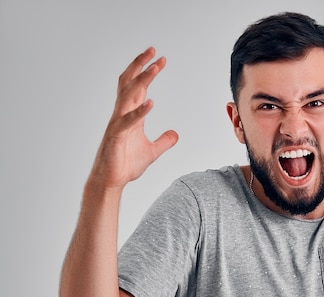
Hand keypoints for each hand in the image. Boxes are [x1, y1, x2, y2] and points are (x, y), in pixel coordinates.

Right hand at [89, 47, 177, 189]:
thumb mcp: (152, 151)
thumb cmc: (125, 164)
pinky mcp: (116, 137)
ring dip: (142, 81)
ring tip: (155, 68)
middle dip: (140, 65)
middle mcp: (122, 114)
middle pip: (129, 83)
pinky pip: (127, 121)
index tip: (160, 59)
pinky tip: (150, 103)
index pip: (138, 87)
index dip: (147, 71)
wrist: (111, 181)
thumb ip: (164, 141)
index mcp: (130, 115)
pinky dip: (139, 112)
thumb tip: (175, 134)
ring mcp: (118, 124)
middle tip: (153, 51)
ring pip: (128, 96)